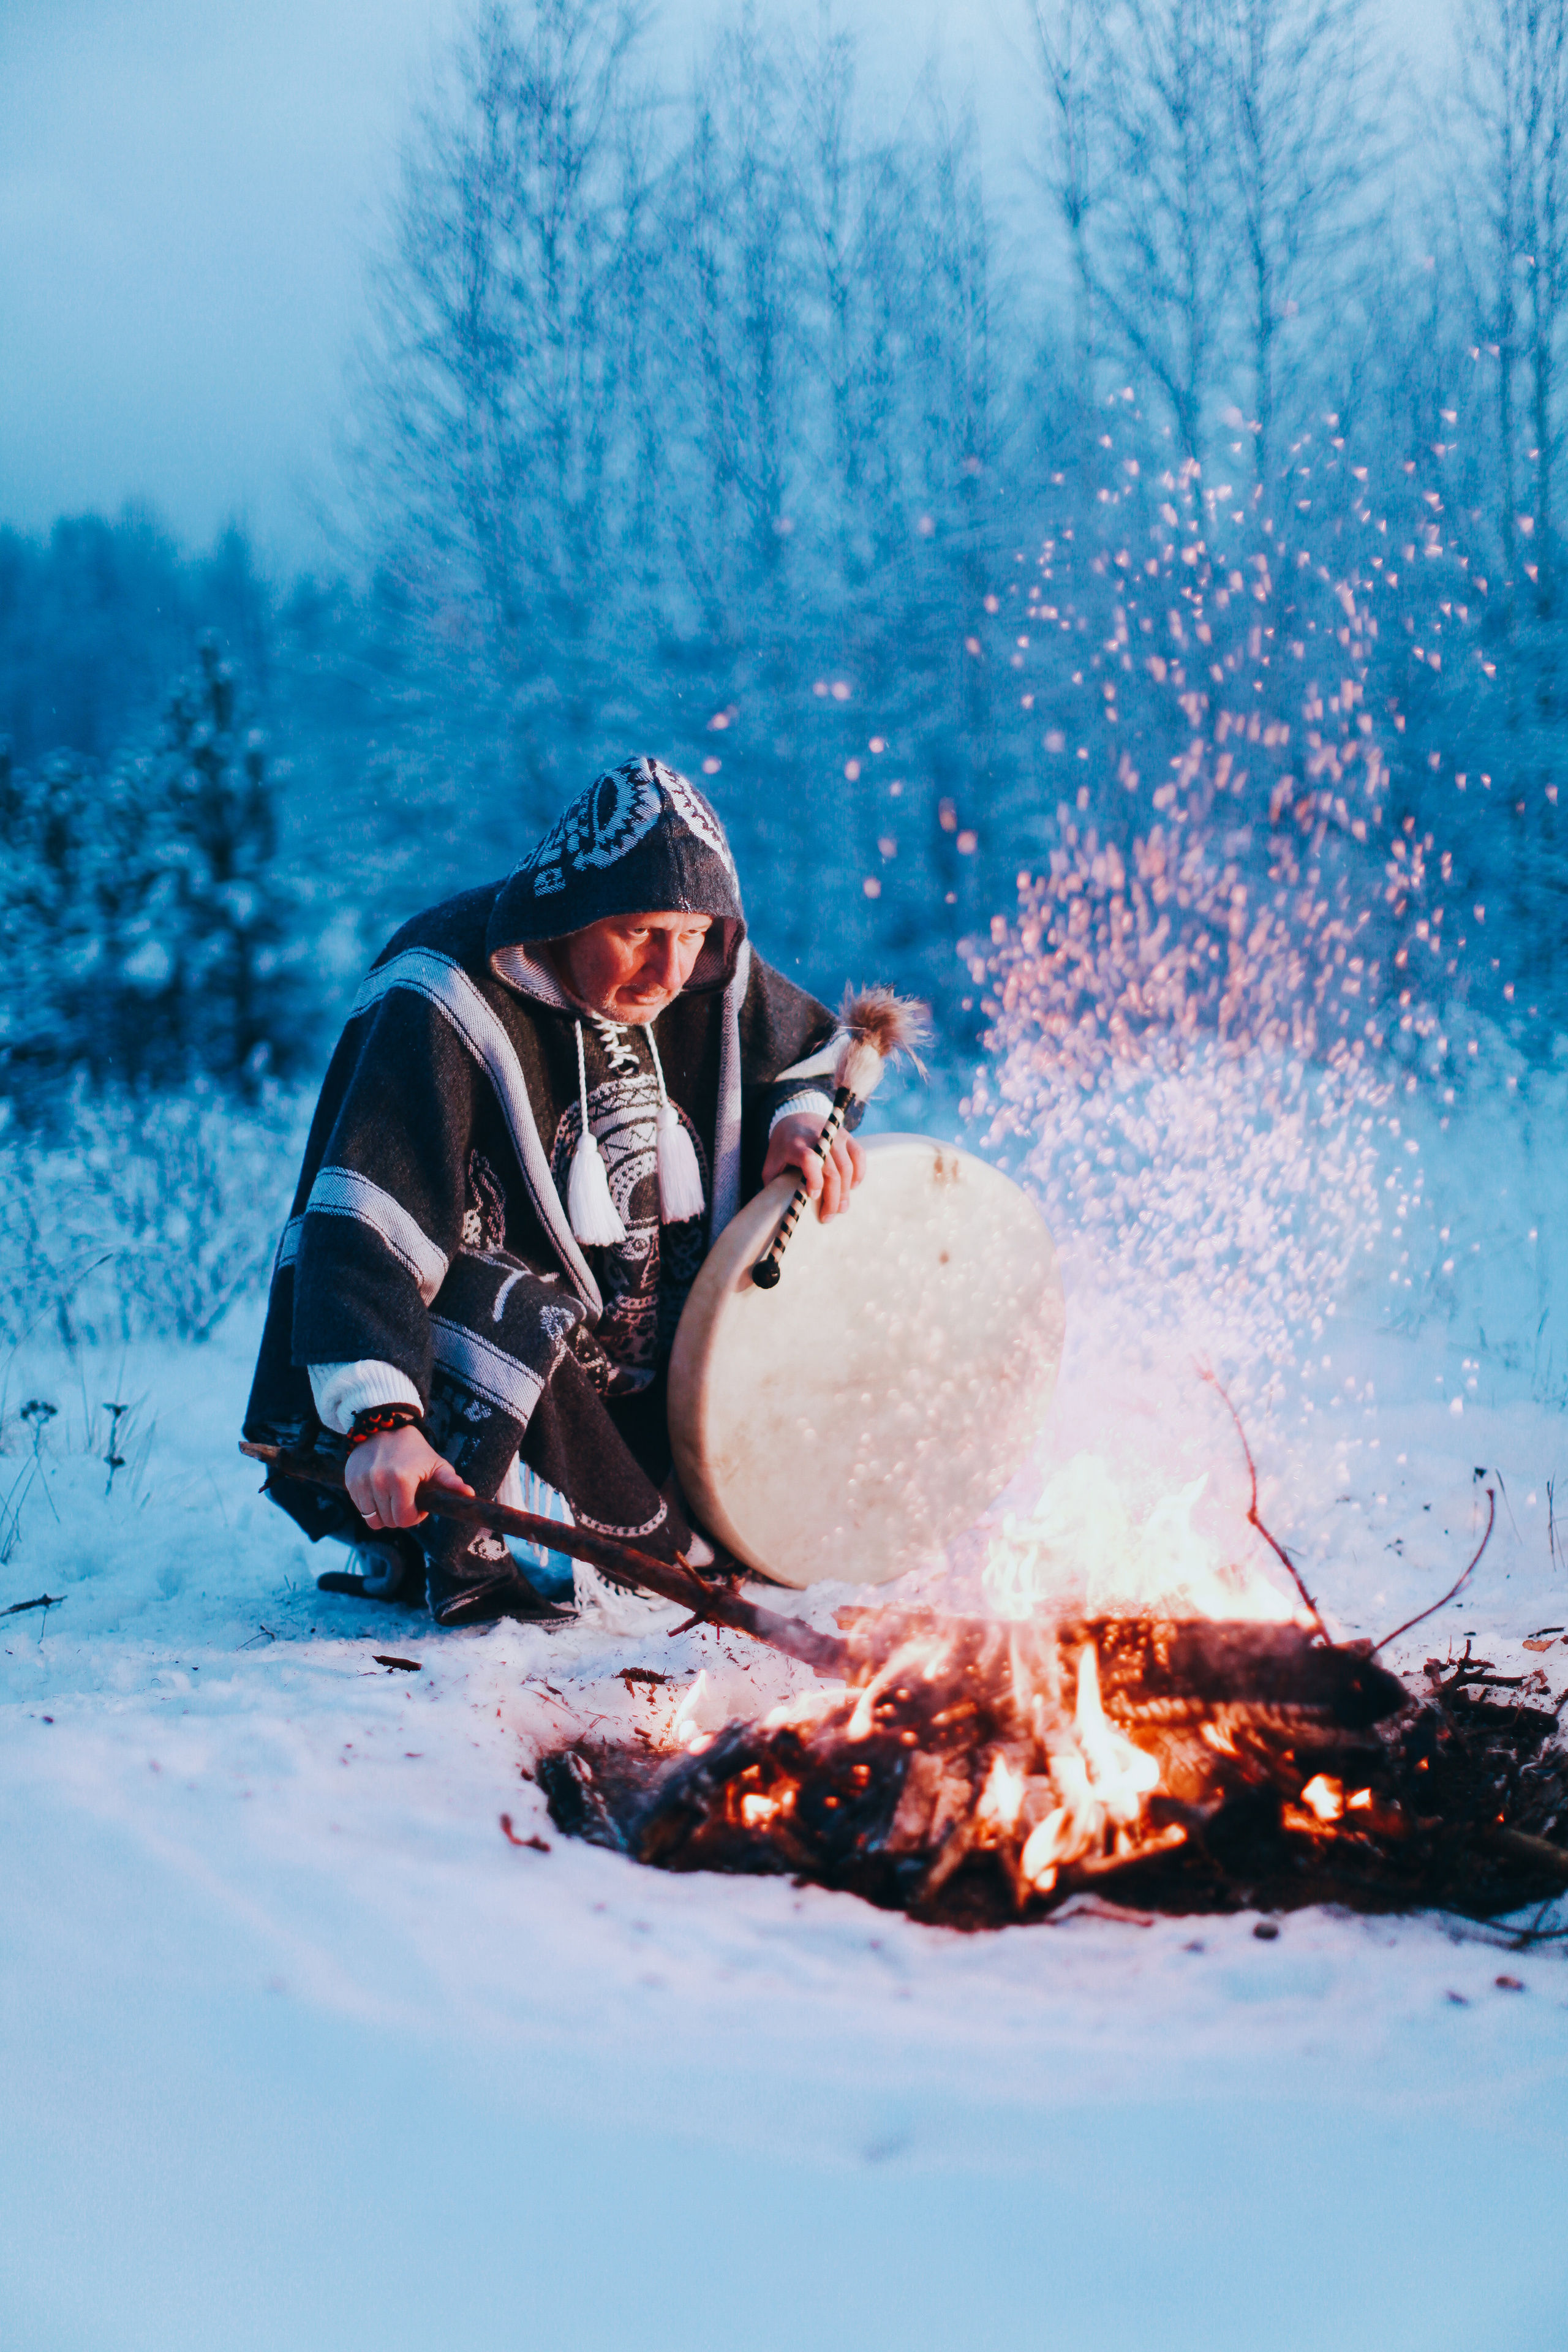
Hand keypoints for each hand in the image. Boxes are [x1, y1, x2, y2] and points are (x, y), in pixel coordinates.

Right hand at [345, 1425, 473, 1529]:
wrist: (384, 1426)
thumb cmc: (415, 1450)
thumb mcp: (436, 1464)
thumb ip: (451, 1482)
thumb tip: (470, 1495)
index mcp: (401, 1480)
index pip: (404, 1520)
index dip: (414, 1516)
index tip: (418, 1504)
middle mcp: (378, 1482)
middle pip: (388, 1521)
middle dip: (400, 1515)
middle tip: (407, 1498)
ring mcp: (361, 1482)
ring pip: (372, 1519)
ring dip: (384, 1512)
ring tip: (393, 1495)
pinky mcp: (350, 1481)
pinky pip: (360, 1508)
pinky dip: (370, 1505)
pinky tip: (379, 1490)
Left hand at [762, 1112, 865, 1219]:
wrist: (796, 1117)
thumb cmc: (783, 1146)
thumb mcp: (771, 1162)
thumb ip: (773, 1183)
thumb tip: (776, 1211)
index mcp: (795, 1144)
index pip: (808, 1158)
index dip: (813, 1178)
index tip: (813, 1195)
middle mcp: (818, 1137)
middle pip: (831, 1170)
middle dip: (832, 1197)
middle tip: (828, 1216)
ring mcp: (835, 1136)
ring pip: (846, 1167)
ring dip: (845, 1191)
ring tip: (840, 1208)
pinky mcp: (847, 1136)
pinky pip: (859, 1155)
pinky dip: (858, 1173)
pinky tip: (852, 1187)